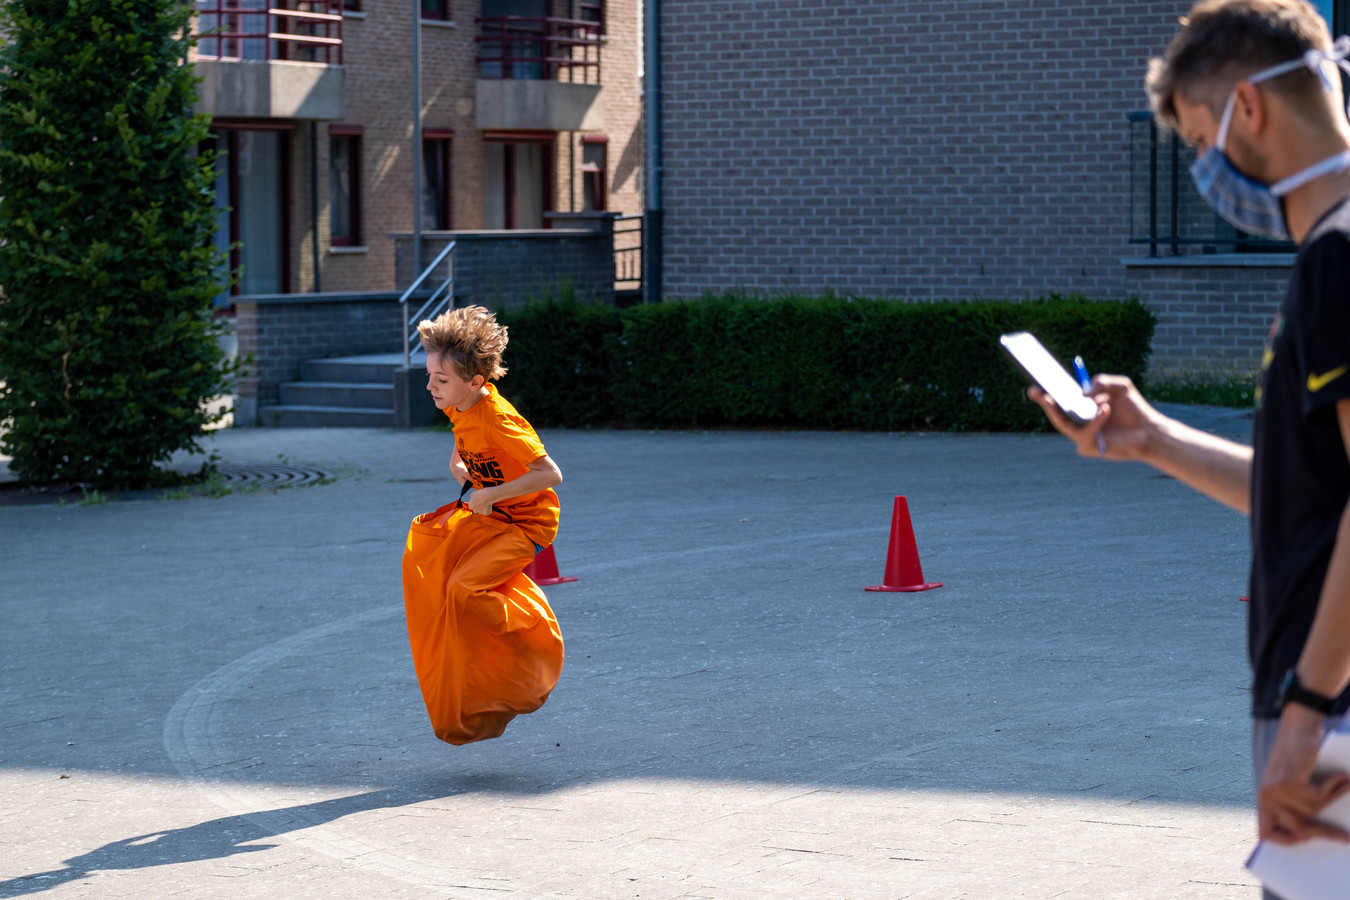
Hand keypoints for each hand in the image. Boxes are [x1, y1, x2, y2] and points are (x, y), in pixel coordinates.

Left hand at [466, 486, 496, 515]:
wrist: (488, 496)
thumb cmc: (482, 493)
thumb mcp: (475, 492)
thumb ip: (472, 495)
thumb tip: (471, 496)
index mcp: (470, 506)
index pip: (471, 506)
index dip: (475, 503)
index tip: (478, 500)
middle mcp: (474, 510)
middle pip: (476, 509)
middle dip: (479, 507)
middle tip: (483, 502)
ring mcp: (480, 512)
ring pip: (481, 511)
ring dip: (483, 508)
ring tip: (486, 502)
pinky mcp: (486, 513)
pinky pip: (486, 512)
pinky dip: (488, 509)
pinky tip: (489, 505)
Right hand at [1028, 374, 1157, 461]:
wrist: (1149, 430)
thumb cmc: (1133, 408)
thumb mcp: (1120, 385)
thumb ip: (1101, 382)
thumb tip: (1082, 394)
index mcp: (1081, 407)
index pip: (1059, 399)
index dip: (1044, 392)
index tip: (1035, 382)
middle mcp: (1077, 422)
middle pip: (1054, 414)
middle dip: (1044, 403)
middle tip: (1038, 392)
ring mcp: (1081, 436)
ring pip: (1067, 425)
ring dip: (1076, 411)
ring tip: (1095, 399)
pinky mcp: (1088, 448)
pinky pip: (1085, 433)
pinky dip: (1096, 420)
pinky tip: (1106, 409)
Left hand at [1258, 706, 1349, 844]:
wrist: (1299, 725)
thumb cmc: (1302, 755)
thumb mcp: (1296, 785)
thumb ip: (1298, 806)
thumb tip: (1315, 835)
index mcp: (1264, 799)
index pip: (1266, 833)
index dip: (1285, 841)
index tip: (1305, 842)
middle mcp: (1265, 796)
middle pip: (1298, 830)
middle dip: (1325, 833)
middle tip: (1346, 839)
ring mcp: (1275, 790)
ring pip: (1313, 812)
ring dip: (1333, 797)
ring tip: (1343, 783)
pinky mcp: (1288, 782)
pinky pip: (1319, 797)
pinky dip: (1334, 787)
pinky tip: (1341, 775)